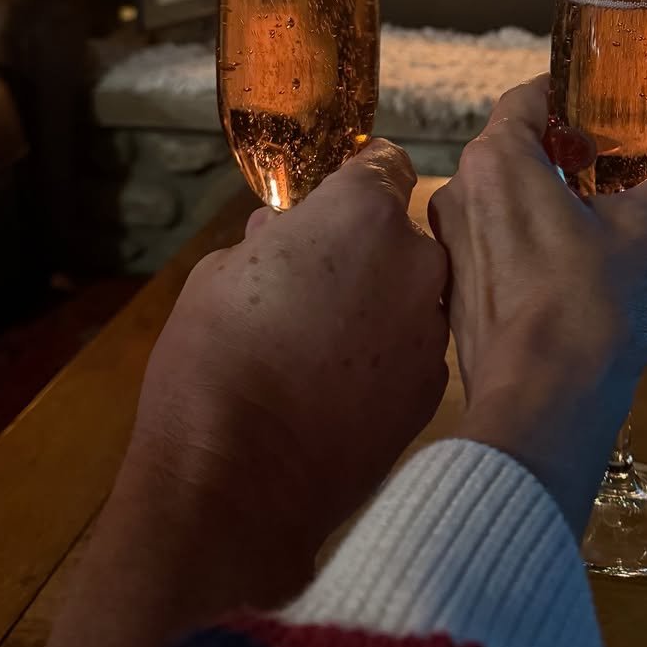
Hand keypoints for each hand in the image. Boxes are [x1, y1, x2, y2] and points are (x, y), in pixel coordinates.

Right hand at [17, 140, 448, 646]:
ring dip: (380, 307)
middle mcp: (415, 260)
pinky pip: (412, 353)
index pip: (385, 164)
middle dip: (367, 252)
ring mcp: (430, 329)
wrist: (238, 482)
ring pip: (411, 297)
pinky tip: (340, 393)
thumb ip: (271, 242)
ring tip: (324, 350)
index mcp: (362, 212)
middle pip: (402, 236)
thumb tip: (285, 237)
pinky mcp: (431, 392)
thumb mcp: (221, 273)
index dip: (360, 179)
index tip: (337, 203)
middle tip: (316, 287)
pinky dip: (387, 362)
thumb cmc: (214, 357)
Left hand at [430, 76, 646, 535]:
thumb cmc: (588, 308)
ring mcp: (452, 247)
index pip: (525, 101)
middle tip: (612, 160)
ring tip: (600, 214)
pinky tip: (572, 265)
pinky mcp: (457, 291)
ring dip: (544, 197)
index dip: (564, 97)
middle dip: (561, 151)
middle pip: (511, 149)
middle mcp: (461, 194)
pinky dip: (528, 239)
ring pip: (500, 199)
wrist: (541, 410)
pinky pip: (493, 243)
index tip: (602, 107)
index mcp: (497, 162)